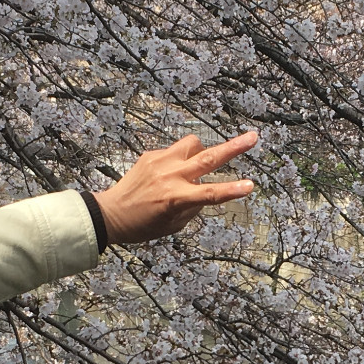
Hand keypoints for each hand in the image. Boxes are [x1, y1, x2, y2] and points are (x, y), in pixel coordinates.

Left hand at [94, 131, 255, 244]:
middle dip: (233, 147)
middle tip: (252, 138)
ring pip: (193, 145)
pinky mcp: (151, 155)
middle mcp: (170, 177)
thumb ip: (193, 206)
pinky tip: (170, 173)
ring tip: (199, 165)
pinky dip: (180, 160)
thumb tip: (205, 190)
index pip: (211, 193)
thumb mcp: (174, 225)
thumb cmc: (142, 225)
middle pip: (208, 158)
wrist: (111, 213)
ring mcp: (160, 162)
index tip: (250, 185)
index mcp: (176, 198)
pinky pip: (175, 151)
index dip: (233, 190)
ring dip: (201, 152)